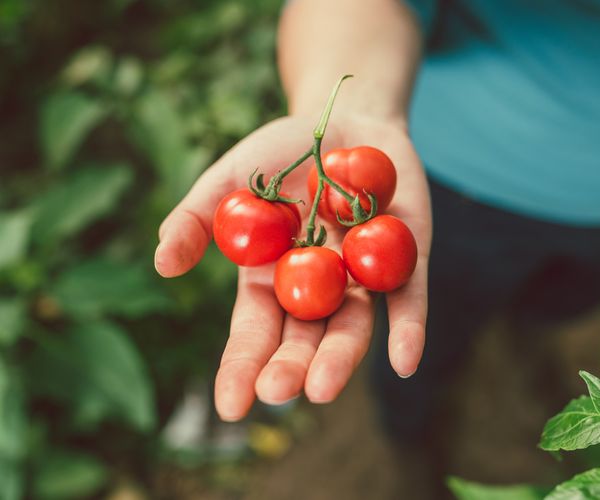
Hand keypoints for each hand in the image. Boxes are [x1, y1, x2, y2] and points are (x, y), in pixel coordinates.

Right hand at [155, 114, 430, 420]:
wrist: (344, 118)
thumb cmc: (280, 154)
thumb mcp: (229, 180)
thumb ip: (195, 220)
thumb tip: (161, 265)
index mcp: (271, 281)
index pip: (253, 334)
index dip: (241, 368)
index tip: (229, 407)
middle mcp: (317, 289)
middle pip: (303, 339)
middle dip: (290, 368)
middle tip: (277, 393)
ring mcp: (362, 278)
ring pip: (351, 327)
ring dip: (339, 359)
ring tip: (322, 389)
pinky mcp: (408, 260)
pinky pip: (408, 299)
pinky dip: (407, 329)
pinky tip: (405, 362)